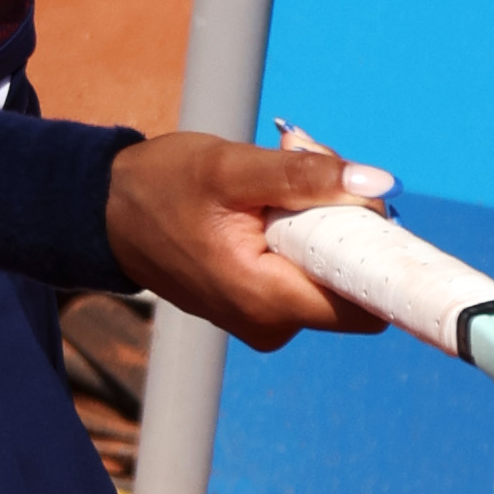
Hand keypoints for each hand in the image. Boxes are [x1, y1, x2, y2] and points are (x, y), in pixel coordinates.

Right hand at [110, 128, 391, 344]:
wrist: (106, 213)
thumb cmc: (161, 186)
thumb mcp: (230, 168)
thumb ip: (306, 177)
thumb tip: (380, 185)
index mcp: (267, 301)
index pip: (367, 304)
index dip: (386, 261)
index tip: (384, 216)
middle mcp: (272, 325)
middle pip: (354, 286)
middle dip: (351, 228)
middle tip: (316, 174)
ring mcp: (266, 321)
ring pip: (332, 276)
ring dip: (326, 225)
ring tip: (279, 184)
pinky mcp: (261, 309)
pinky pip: (308, 275)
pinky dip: (305, 237)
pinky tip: (271, 205)